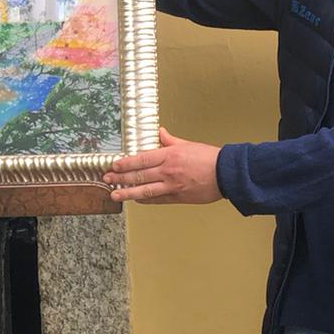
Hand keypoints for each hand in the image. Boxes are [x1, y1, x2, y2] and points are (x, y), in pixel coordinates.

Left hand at [104, 128, 222, 204]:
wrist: (226, 174)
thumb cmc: (210, 158)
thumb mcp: (188, 145)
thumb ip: (171, 140)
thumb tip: (160, 133)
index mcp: (169, 155)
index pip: (141, 159)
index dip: (125, 163)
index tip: (114, 165)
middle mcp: (167, 171)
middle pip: (138, 175)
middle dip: (120, 178)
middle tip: (107, 179)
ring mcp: (172, 186)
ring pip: (145, 190)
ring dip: (128, 193)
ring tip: (115, 195)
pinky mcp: (179, 197)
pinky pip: (158, 200)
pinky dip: (146, 200)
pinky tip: (137, 200)